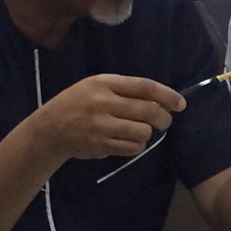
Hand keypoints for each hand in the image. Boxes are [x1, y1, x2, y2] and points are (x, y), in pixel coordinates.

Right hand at [33, 74, 183, 160]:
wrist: (49, 129)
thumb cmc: (79, 104)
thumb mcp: (98, 87)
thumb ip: (127, 91)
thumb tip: (164, 101)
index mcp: (105, 83)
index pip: (145, 86)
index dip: (167, 95)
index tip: (180, 103)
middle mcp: (103, 102)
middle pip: (149, 110)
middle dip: (164, 118)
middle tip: (165, 121)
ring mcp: (101, 125)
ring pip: (143, 131)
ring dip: (148, 133)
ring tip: (141, 131)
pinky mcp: (100, 144)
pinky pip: (132, 147)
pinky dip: (136, 146)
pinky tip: (129, 141)